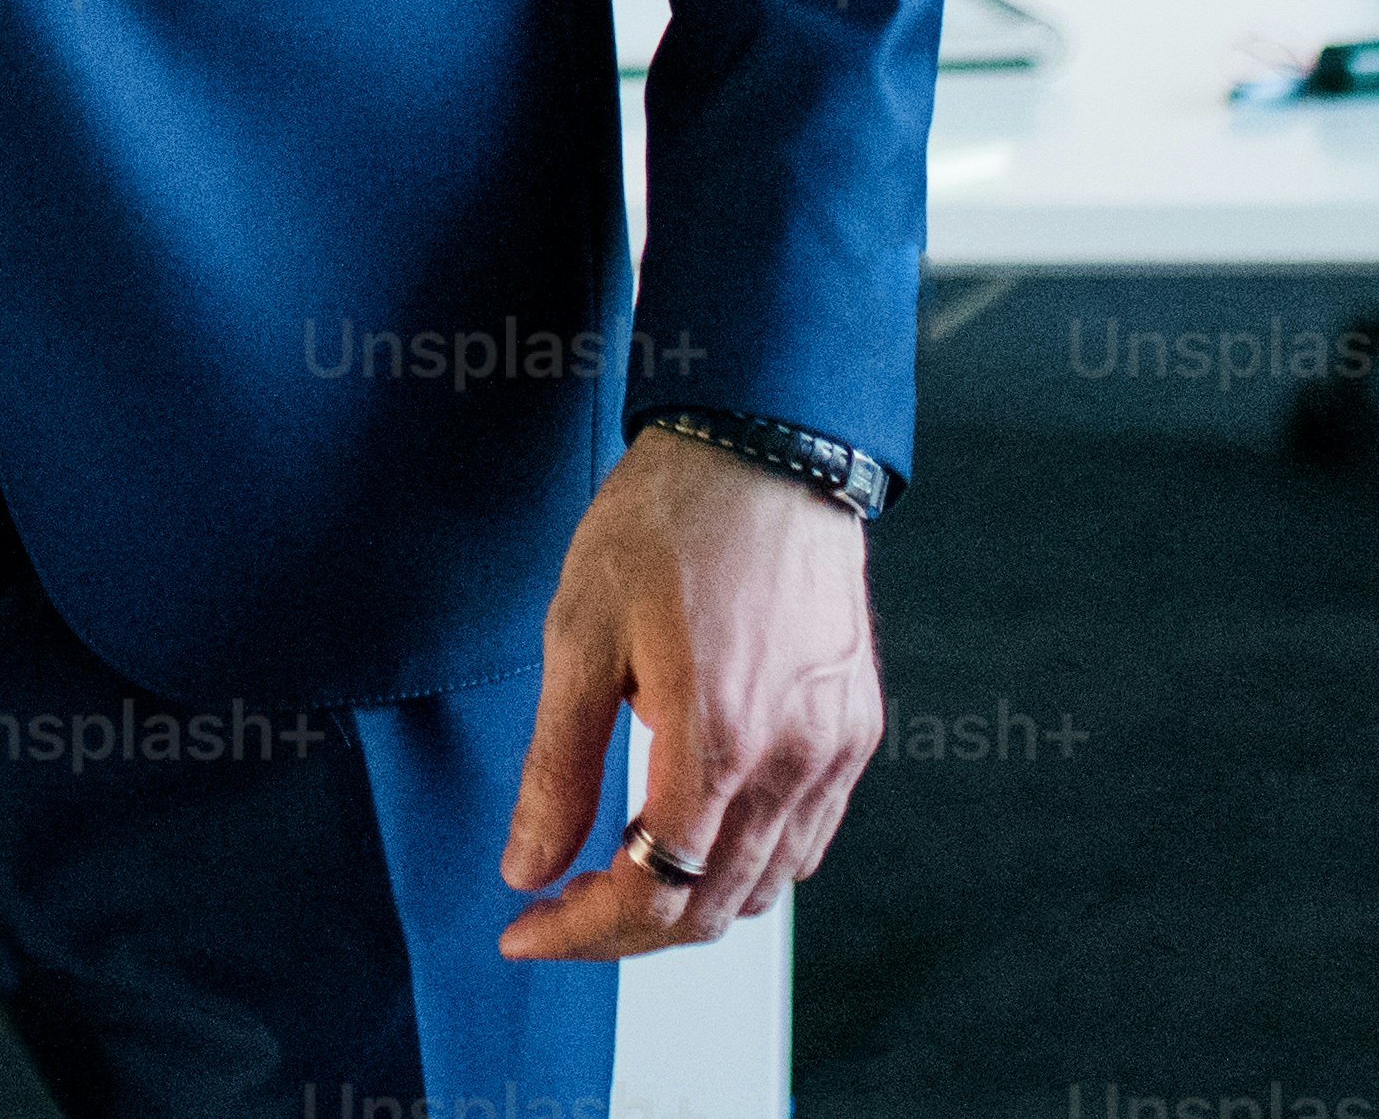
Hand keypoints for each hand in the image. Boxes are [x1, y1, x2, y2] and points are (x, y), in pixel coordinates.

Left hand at [497, 426, 877, 957]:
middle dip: (626, 929)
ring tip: (615, 871)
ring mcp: (833, 750)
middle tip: (557, 909)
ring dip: (688, 903)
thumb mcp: (579, 634)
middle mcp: (791, 763)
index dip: (582, 932)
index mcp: (717, 743)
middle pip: (711, 908)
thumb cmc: (668, 522)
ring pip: (765, 887)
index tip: (524, 930)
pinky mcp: (855, 730)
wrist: (763, 446)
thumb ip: (555, 767)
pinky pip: (807, 840)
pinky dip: (748, 866)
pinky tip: (693, 831)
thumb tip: (527, 868)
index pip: (653, 896)